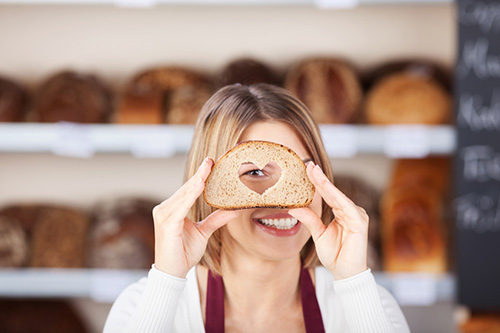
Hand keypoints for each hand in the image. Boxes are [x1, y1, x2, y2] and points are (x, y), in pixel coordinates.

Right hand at [153, 157, 236, 277]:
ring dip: (196, 181)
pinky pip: (181, 206)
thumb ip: (216, 219)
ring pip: (184, 195)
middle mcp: (165, 209)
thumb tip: (233, 210)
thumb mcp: (203, 232)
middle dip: (199, 174)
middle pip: (185, 188)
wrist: (172, 273)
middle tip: (211, 160)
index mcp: (172, 209)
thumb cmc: (183, 252)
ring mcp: (164, 215)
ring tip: (207, 169)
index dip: (199, 176)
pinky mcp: (167, 224)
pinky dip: (190, 195)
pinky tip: (199, 185)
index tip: (210, 163)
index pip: (188, 189)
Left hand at [289, 162, 367, 279]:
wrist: (344, 273)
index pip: (328, 194)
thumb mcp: (318, 234)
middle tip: (309, 164)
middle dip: (320, 178)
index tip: (308, 168)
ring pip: (338, 196)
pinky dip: (335, 196)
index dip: (318, 181)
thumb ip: (310, 219)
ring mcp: (356, 215)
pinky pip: (345, 206)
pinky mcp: (359, 222)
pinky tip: (326, 188)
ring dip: (325, 184)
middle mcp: (350, 211)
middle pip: (333, 192)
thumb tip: (294, 207)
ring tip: (314, 172)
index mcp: (341, 212)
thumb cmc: (334, 254)